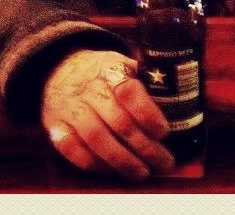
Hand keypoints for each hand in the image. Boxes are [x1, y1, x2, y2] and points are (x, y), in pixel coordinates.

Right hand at [41, 49, 174, 179]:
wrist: (60, 67)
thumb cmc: (102, 70)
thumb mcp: (122, 62)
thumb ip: (143, 77)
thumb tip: (180, 96)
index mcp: (109, 69)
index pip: (128, 91)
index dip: (147, 113)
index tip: (164, 132)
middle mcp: (88, 88)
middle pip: (117, 121)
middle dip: (144, 146)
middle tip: (164, 161)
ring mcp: (69, 107)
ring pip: (96, 139)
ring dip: (122, 160)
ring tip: (143, 172)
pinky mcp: (54, 125)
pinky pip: (72, 150)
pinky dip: (93, 164)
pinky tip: (112, 170)